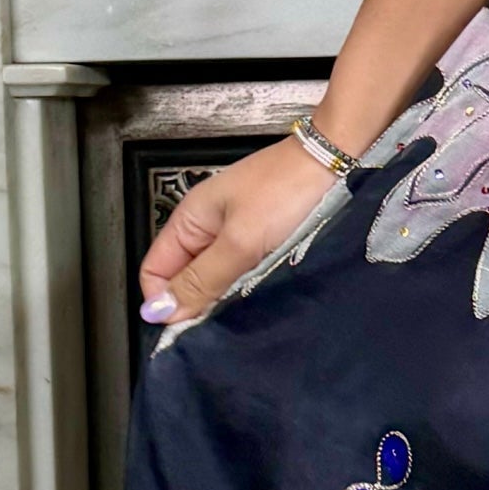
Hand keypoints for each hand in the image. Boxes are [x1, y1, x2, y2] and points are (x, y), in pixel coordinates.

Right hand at [139, 136, 340, 326]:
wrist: (335, 163)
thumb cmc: (287, 190)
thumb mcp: (240, 242)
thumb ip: (201, 278)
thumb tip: (159, 311)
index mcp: (188, 219)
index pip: (153, 271)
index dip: (164, 301)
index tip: (187, 326)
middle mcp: (206, 226)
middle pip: (183, 277)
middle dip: (197, 301)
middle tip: (224, 317)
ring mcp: (233, 232)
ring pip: (214, 276)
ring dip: (225, 294)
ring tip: (247, 303)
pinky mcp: (260, 238)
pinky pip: (240, 270)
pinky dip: (247, 284)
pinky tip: (263, 291)